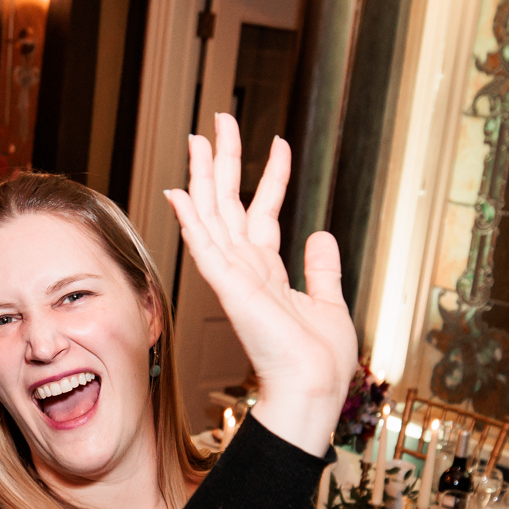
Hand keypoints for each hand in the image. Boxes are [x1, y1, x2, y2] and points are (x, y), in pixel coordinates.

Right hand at [163, 113, 356, 454]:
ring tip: (199, 137)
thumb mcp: (328, 301)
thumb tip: (320, 234)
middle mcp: (245, 269)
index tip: (278, 143)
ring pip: (213, 215)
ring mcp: (234, 278)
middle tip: (220, 120)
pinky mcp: (230, 289)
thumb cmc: (318, 360)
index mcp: (266, 272)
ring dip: (205, 175)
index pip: (262, 211)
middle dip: (225, 159)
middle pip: (229, 203)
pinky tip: (180, 193)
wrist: (313, 388)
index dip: (270, 176)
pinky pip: (206, 247)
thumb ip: (321, 268)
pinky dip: (192, 219)